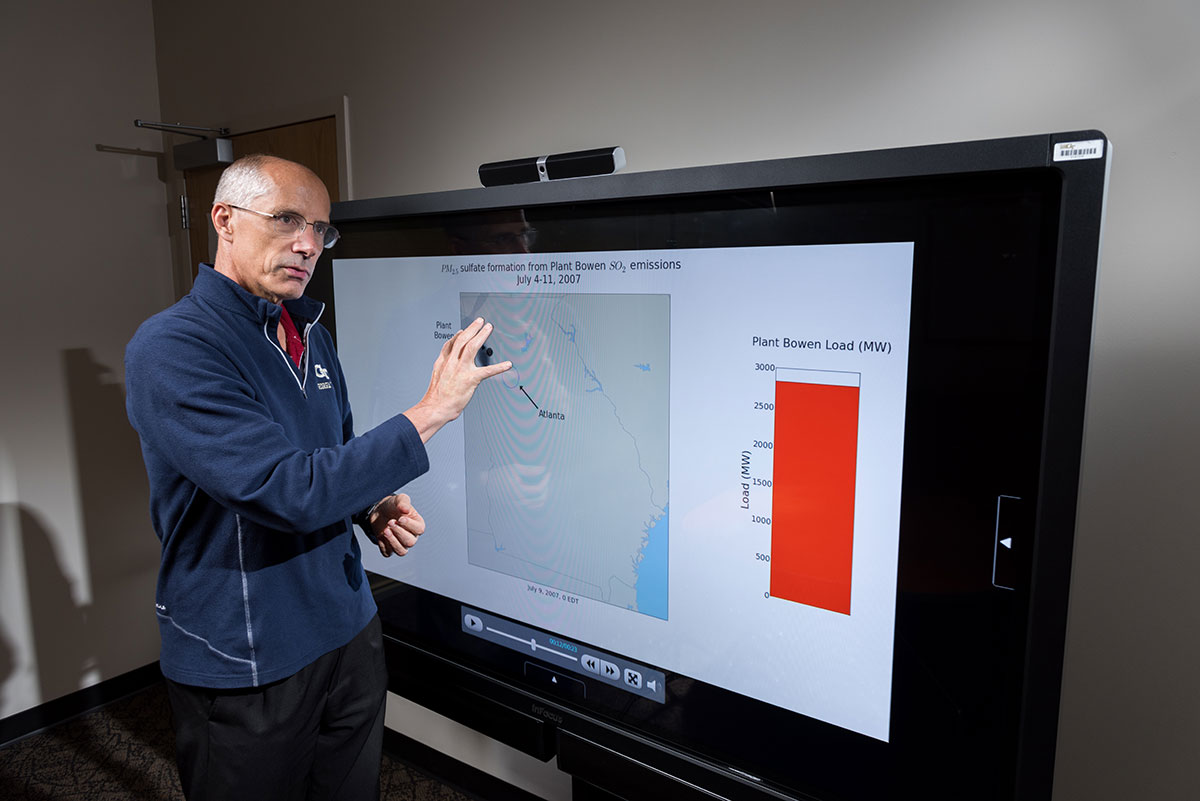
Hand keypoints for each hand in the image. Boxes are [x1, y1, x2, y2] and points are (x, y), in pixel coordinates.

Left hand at [369, 493, 425, 556]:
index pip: (419, 530)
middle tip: (390, 522)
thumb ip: (403, 502)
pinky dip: (384, 545)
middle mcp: (412, 536)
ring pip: (401, 551)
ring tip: (385, 530)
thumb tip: (405, 510)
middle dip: (399, 532)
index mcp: (417, 524)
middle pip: (410, 542)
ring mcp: (401, 544)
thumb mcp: (399, 499)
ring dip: (393, 542)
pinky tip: (380, 535)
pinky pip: (388, 553)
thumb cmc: (393, 505)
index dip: (409, 525)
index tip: (400, 518)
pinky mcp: (389, 548)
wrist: (379, 511)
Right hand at [406, 317, 510, 441]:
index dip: (458, 335)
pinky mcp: (470, 379)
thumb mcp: (436, 376)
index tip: (463, 331)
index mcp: (443, 362)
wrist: (436, 407)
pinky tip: (507, 364)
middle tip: (480, 321)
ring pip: (472, 347)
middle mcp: (452, 362)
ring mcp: (461, 369)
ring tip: (488, 329)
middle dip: (472, 329)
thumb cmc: (436, 396)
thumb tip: (448, 361)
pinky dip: (499, 367)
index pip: (451, 344)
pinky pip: (487, 371)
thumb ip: (443, 366)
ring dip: (482, 336)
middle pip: (463, 340)